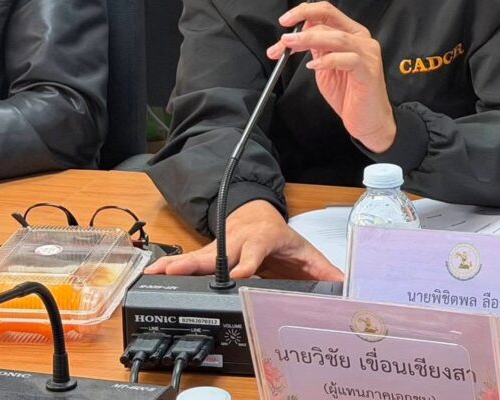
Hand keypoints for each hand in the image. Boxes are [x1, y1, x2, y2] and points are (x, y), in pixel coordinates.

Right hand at [144, 200, 342, 281]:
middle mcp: (239, 239)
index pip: (254, 252)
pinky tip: (153, 271)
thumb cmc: (279, 236)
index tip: (239, 275)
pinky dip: (171, 264)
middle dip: (201, 263)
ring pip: (200, 255)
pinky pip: (190, 259)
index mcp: (264, 239)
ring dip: (178, 264)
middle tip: (183, 273)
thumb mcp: (304, 251)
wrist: (258, 214)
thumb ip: (323, 270)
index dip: (247, 264)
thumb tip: (346, 284)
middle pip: (219, 253)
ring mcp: (222, 244)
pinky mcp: (210, 251)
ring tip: (157, 272)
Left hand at [268, 2, 396, 152]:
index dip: (303, 12)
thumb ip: (315, 47)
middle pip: (329, 18)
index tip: (284, 21)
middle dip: (301, 24)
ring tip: (291, 45)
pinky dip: (328, 60)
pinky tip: (313, 66)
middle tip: (284, 37)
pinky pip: (347, 59)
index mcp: (350, 32)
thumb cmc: (348, 93)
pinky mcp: (369, 70)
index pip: (326, 11)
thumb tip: (293, 35)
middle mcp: (360, 38)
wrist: (367, 120)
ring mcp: (367, 53)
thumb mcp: (324, 65)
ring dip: (309, 38)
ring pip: (336, 37)